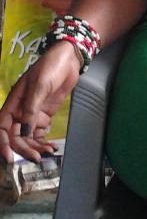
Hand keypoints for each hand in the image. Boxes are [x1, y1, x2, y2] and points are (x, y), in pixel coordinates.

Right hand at [0, 42, 80, 163]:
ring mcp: (32, 114)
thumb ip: (31, 110)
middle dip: (24, 149)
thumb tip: (25, 133)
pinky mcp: (44, 115)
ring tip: (48, 153)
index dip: (3, 144)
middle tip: (37, 158)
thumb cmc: (50, 68)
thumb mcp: (39, 87)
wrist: (68, 60)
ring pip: (28, 137)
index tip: (9, 158)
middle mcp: (20, 111)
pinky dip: (44, 142)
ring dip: (35, 147)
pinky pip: (39, 133)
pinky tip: (52, 147)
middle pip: (16, 136)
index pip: (2, 128)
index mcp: (13, 103)